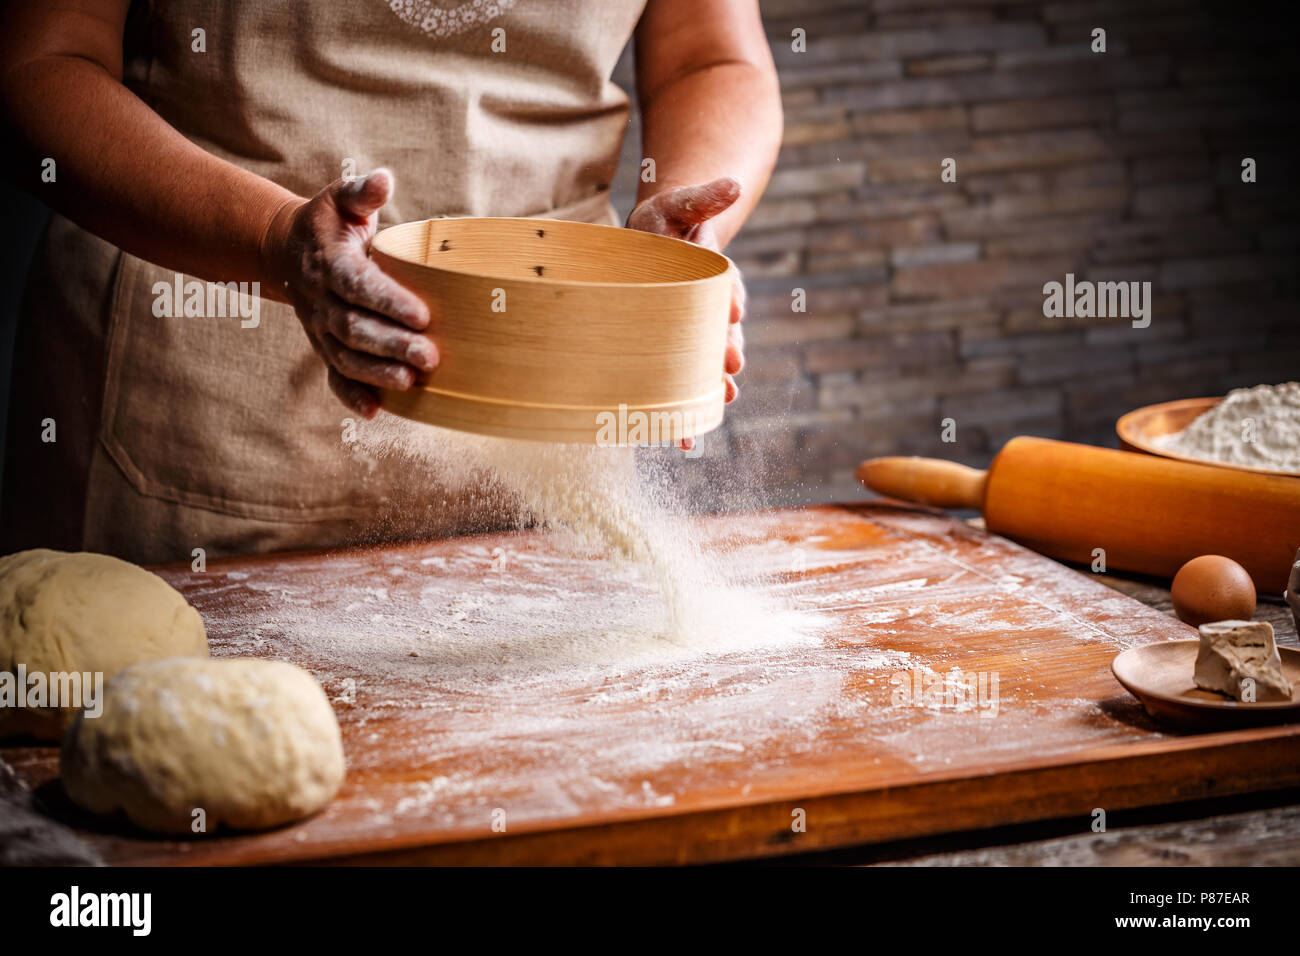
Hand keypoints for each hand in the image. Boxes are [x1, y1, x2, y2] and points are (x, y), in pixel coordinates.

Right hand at [262, 169, 435, 417]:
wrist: (286, 252)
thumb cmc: (328, 224)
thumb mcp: (339, 200)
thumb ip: (360, 193)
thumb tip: (384, 179)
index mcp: (331, 264)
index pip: (359, 285)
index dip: (389, 301)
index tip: (423, 314)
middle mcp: (322, 301)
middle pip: (355, 328)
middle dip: (392, 345)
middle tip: (430, 357)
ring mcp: (321, 329)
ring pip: (345, 357)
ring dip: (377, 374)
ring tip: (411, 383)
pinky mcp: (325, 348)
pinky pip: (334, 376)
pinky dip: (351, 396)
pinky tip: (376, 412)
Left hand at [627, 177, 745, 449]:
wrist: (657, 249)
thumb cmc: (663, 226)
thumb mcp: (679, 205)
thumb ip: (703, 198)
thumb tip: (732, 184)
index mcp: (712, 273)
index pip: (724, 284)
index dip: (728, 294)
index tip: (732, 306)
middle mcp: (710, 309)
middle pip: (721, 330)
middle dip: (726, 347)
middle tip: (731, 363)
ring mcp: (696, 336)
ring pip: (708, 363)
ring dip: (715, 383)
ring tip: (723, 400)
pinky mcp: (677, 356)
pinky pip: (684, 385)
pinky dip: (683, 413)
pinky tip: (682, 439)